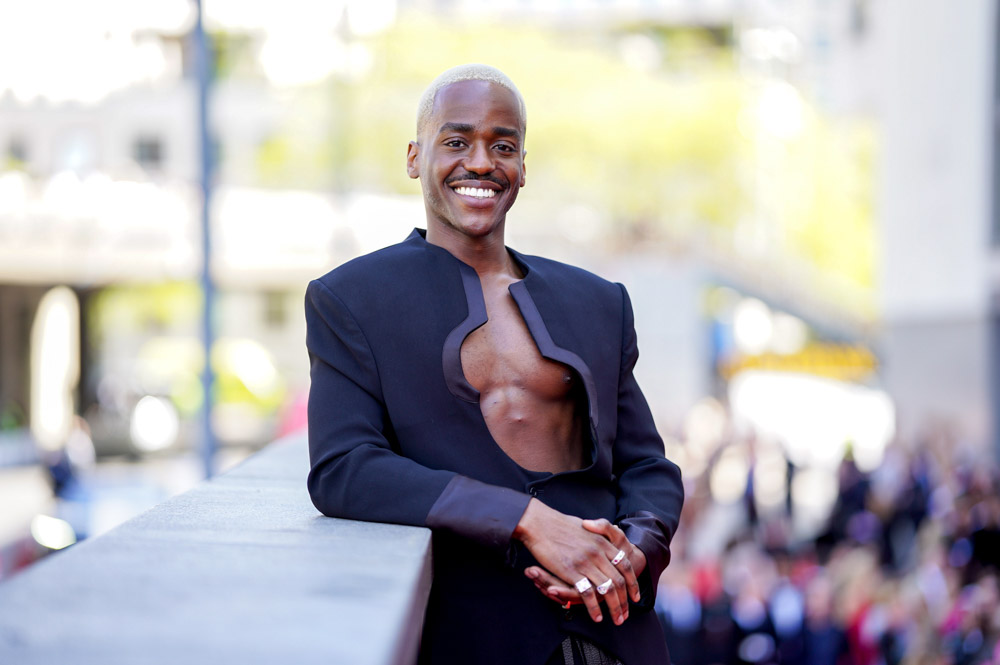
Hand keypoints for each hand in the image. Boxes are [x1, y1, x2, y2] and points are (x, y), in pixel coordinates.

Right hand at [525, 518, 644, 613]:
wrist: (539, 522)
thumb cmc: (559, 524)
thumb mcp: (585, 526)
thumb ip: (598, 533)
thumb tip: (606, 535)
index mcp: (602, 542)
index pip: (625, 565)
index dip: (632, 583)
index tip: (634, 596)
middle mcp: (598, 552)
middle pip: (619, 581)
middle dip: (624, 601)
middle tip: (626, 614)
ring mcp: (585, 562)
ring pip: (607, 590)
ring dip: (614, 608)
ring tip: (617, 619)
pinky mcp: (571, 571)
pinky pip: (588, 593)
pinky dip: (594, 608)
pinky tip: (597, 617)